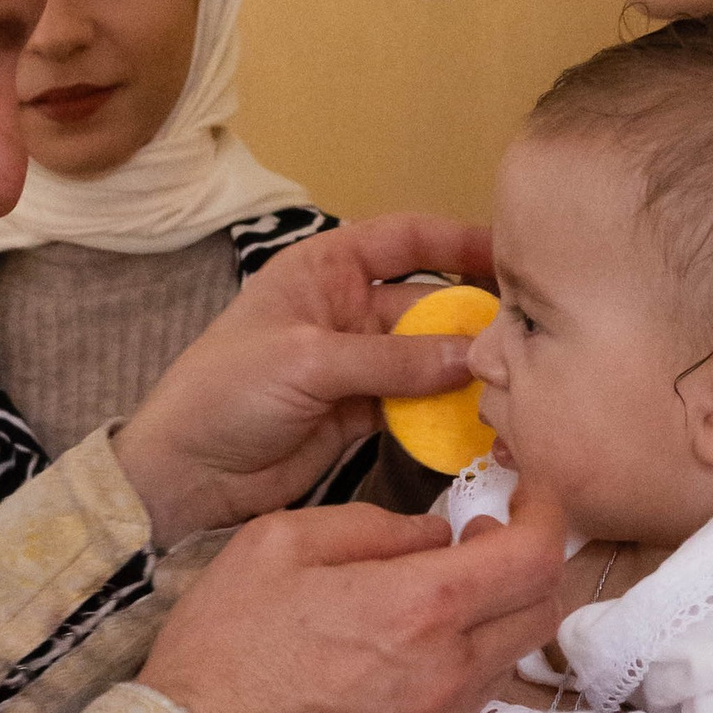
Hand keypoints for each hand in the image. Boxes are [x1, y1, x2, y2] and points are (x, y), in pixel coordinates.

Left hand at [113, 216, 495, 546]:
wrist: (185, 474)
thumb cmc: (222, 394)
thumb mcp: (306, 361)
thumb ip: (391, 359)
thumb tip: (471, 357)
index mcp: (323, 269)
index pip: (404, 239)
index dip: (458, 241)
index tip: (512, 254)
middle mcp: (345, 310)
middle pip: (427, 302)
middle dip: (472, 318)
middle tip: (527, 338)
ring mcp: (356, 364)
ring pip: (429, 358)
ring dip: (465, 371)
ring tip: (515, 383)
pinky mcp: (361, 413)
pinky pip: (418, 405)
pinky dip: (447, 413)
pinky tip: (482, 421)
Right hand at [142, 483, 567, 712]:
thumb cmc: (222, 647)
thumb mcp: (277, 542)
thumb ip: (372, 526)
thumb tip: (434, 533)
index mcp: (421, 605)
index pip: (536, 555)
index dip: (546, 517)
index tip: (528, 502)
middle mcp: (448, 671)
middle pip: (543, 611)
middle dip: (527, 568)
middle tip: (479, 548)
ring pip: (509, 664)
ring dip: (493, 625)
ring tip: (433, 610)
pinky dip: (459, 681)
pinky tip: (406, 671)